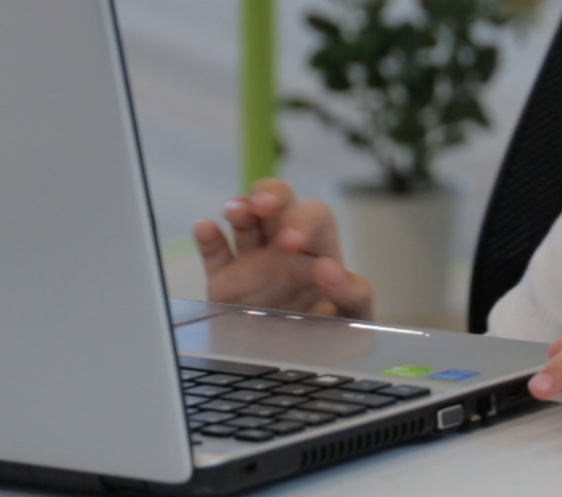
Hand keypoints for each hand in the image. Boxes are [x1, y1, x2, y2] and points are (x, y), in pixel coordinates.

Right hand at [191, 178, 372, 319]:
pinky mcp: (224, 282)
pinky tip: (204, 228)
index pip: (314, 217)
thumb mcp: (354, 315)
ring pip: (245, 221)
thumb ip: (351, 292)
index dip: (303, 220)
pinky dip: (208, 238)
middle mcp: (284, 248)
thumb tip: (329, 269)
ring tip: (236, 211)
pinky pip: (215, 253)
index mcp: (319, 249)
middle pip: (278, 203)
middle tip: (264, 206)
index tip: (291, 242)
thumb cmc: (337, 334)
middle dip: (271, 196)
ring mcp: (252, 261)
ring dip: (239, 208)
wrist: (303, 367)